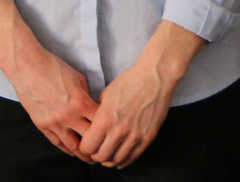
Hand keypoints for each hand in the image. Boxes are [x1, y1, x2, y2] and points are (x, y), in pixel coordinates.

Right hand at [0, 0, 99, 157]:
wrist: (27, 65)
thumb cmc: (52, 67)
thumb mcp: (78, 78)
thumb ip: (87, 96)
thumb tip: (94, 107)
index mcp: (80, 103)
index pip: (101, 124)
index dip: (109, 130)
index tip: (112, 134)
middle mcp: (68, 116)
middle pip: (90, 140)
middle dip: (99, 147)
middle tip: (106, 150)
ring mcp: (54, 123)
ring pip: (73, 147)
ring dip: (83, 154)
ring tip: (91, 157)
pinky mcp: (42, 125)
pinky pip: (57, 143)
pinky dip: (67, 149)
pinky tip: (73, 151)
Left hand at [78, 22, 201, 168]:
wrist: (154, 79)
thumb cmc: (130, 82)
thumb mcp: (105, 95)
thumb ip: (98, 113)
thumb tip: (93, 124)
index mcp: (105, 118)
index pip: (88, 146)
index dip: (85, 147)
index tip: (86, 144)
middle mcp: (119, 130)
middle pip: (101, 156)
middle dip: (95, 155)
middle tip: (95, 151)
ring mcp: (134, 136)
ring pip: (116, 160)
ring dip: (109, 159)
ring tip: (107, 154)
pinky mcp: (147, 138)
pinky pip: (132, 157)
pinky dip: (124, 160)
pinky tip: (120, 157)